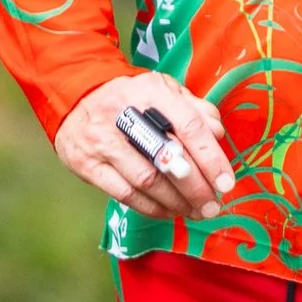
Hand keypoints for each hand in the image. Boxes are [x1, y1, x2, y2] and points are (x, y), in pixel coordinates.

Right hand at [54, 72, 235, 221]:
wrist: (75, 96)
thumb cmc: (131, 97)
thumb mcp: (163, 90)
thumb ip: (194, 108)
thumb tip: (218, 134)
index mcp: (150, 91)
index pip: (188, 127)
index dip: (211, 158)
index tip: (226, 183)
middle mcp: (124, 115)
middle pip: (169, 159)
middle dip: (196, 188)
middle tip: (213, 206)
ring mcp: (102, 142)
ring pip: (148, 181)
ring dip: (176, 203)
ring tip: (194, 211)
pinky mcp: (87, 165)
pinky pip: (125, 195)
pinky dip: (151, 208)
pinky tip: (168, 211)